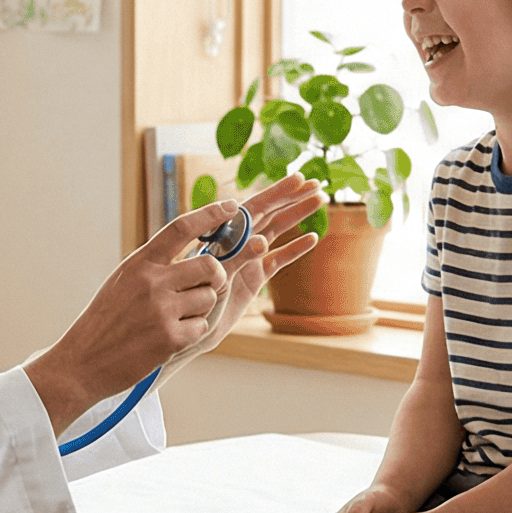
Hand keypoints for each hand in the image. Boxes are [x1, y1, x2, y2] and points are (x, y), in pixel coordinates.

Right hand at [30, 202, 251, 424]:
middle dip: (215, 276)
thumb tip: (195, 252)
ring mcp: (162, 310)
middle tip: (204, 285)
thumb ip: (155, 266)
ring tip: (175, 317)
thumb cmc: (104, 321)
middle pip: (210, 265)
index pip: (181, 228)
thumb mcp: (123, 281)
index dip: (210, 214)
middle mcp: (152, 282)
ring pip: (210, 297)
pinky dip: (191, 332)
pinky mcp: (170, 339)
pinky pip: (202, 327)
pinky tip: (169, 337)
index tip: (231, 207)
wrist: (82, 361)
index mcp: (139, 263)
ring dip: (201, 308)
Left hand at [187, 178, 324, 357]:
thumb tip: (262, 240)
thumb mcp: (215, 279)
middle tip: (318, 183)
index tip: (298, 179)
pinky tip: (312, 237)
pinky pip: (277, 258)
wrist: (190, 333)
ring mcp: (247, 260)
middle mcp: (236, 244)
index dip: (277, 193)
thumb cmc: (192, 305)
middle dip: (292, 197)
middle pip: (269, 213)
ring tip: (322, 199)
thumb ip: (238, 259)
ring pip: (276, 231)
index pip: (254, 208)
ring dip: (297, 215)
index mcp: (224, 237)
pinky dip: (294, 248)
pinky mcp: (254, 279)